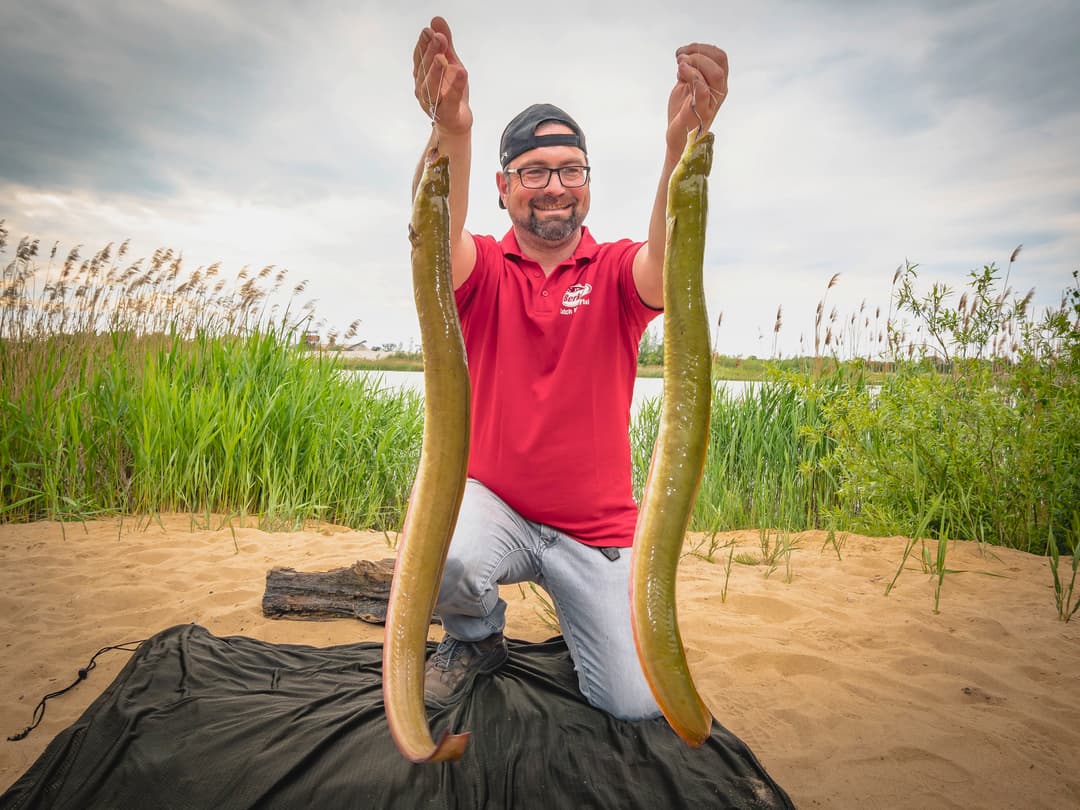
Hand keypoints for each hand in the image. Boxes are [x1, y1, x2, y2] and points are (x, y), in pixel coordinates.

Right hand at [413, 17, 471, 135]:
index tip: (429, 30)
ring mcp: (433, 102)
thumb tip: (436, 21)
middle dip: (430, 52)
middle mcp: (423, 88)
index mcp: (422, 74)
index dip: (423, 43)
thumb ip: (445, 43)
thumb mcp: (450, 62)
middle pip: (423, 69)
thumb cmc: (449, 92)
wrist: (456, 121)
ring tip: (443, 58)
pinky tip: (462, 74)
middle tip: (438, 38)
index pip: (419, 56)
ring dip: (436, 71)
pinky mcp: (447, 112)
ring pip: (431, 86)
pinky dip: (456, 87)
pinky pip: (451, 99)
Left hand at [666, 43, 728, 154]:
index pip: (720, 56)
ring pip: (715, 73)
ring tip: (680, 64)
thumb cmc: (682, 111)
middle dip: (699, 52)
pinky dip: (693, 77)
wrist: (677, 137)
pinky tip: (681, 73)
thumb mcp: (686, 85)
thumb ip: (689, 70)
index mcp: (717, 83)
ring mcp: (712, 102)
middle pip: (720, 60)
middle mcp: (719, 91)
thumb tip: (685, 56)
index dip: (702, 48)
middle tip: (681, 57)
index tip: (684, 51)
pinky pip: (703, 91)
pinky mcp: (701, 113)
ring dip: (696, 62)